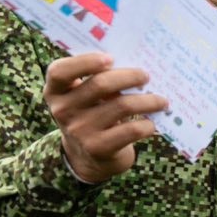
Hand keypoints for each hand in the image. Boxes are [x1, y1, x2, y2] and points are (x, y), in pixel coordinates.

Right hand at [44, 52, 168, 183]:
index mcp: (55, 91)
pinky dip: (147, 124)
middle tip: (146, 76)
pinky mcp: (98, 148)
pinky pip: (131, 130)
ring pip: (123, 106)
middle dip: (130, 76)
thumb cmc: (93, 115)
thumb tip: (138, 70)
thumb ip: (99, 80)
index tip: (110, 58)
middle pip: (101, 84)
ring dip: (149, 101)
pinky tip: (151, 123)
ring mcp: (79, 130)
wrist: (89, 158)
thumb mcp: (85, 98)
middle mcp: (63, 110)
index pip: (59, 71)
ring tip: (161, 101)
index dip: (85, 62)